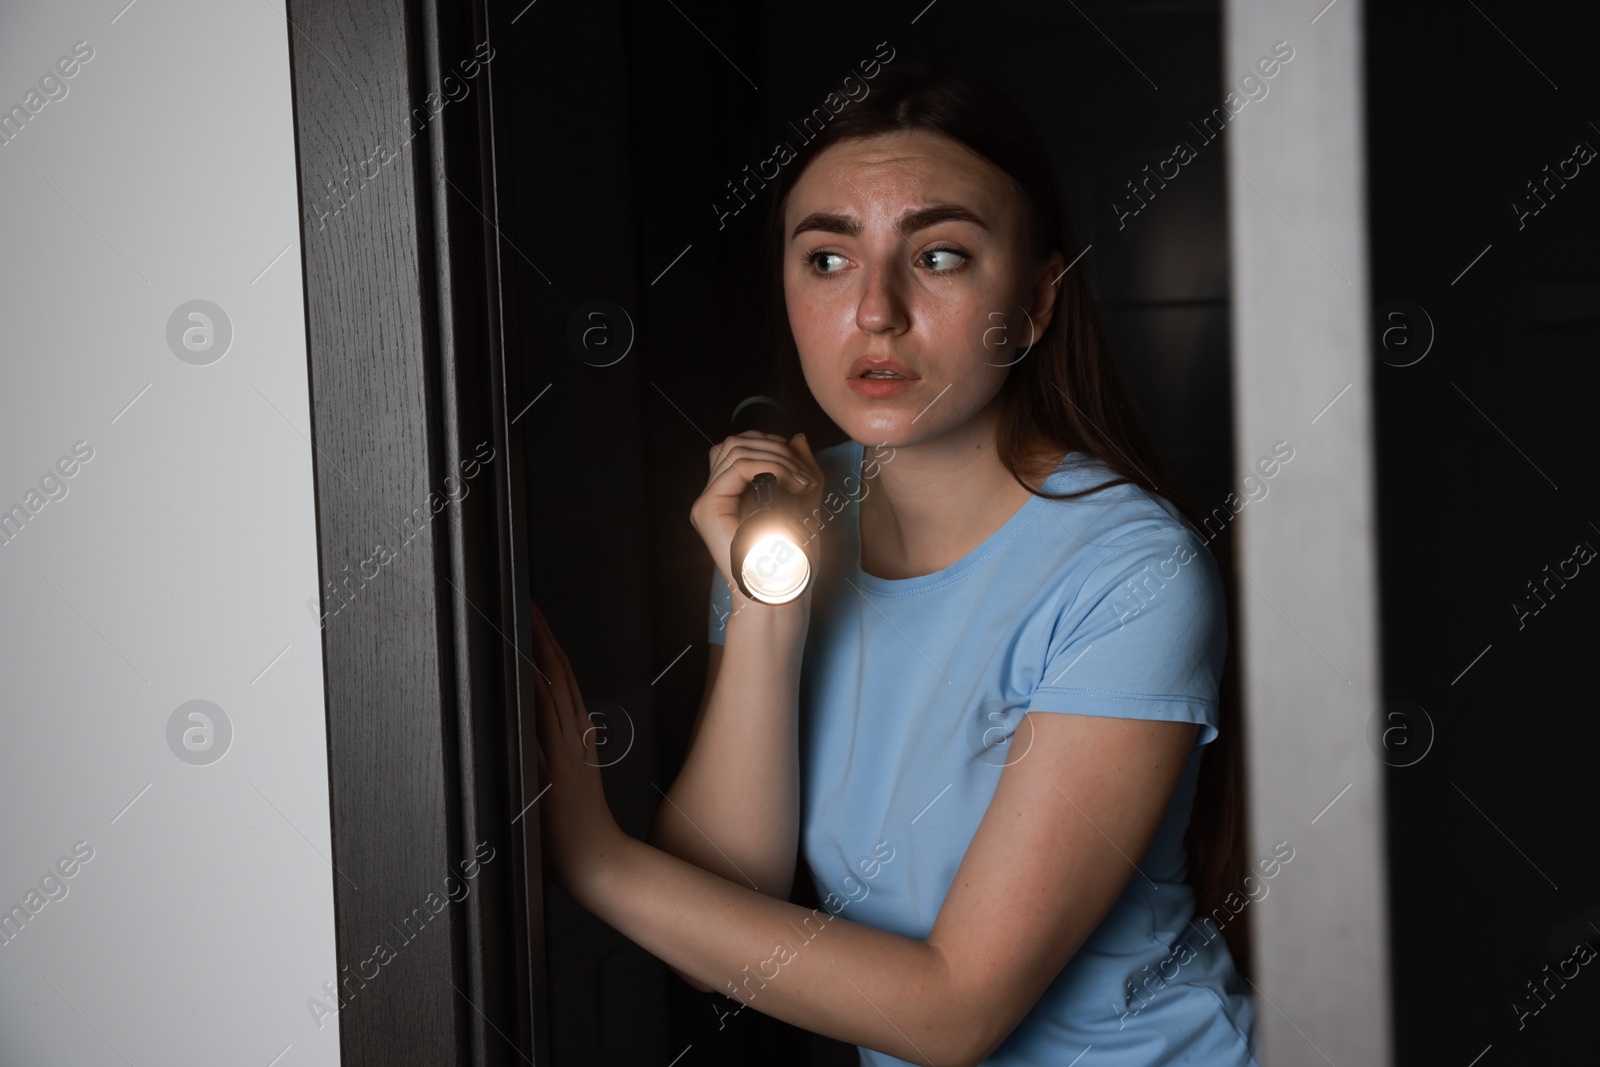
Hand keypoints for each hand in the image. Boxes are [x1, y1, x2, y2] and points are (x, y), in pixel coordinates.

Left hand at [529, 601, 625, 899]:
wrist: (600, 865)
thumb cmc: (581, 833)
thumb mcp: (573, 781)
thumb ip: (558, 755)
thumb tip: (536, 736)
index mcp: (578, 739)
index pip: (564, 682)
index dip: (551, 648)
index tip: (536, 619)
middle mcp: (574, 738)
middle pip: (560, 676)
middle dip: (545, 637)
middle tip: (530, 604)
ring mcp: (566, 752)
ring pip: (555, 691)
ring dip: (540, 653)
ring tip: (528, 622)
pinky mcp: (557, 768)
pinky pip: (545, 723)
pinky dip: (538, 695)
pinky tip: (528, 673)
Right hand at [689, 431, 823, 609]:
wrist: (784, 590)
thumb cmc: (794, 557)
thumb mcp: (805, 501)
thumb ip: (800, 468)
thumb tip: (796, 437)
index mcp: (728, 496)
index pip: (738, 448)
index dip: (770, 445)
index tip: (800, 468)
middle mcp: (713, 497)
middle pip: (734, 443)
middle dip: (775, 449)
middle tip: (803, 475)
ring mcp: (706, 503)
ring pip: (735, 449)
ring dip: (777, 458)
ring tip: (801, 482)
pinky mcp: (707, 509)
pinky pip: (738, 467)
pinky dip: (772, 467)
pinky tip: (793, 485)